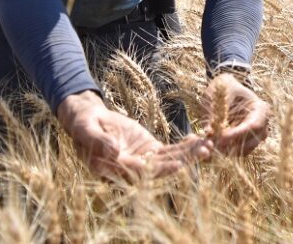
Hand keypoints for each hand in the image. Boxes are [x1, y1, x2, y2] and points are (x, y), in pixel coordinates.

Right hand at [57, 90, 212, 179]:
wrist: (88, 119)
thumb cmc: (83, 124)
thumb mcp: (86, 130)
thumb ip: (98, 141)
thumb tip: (114, 152)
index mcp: (113, 168)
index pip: (140, 173)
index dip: (160, 170)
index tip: (179, 166)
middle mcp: (131, 169)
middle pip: (160, 168)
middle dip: (184, 162)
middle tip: (205, 153)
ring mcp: (142, 160)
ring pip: (168, 159)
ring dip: (189, 154)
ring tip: (209, 145)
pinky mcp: (148, 150)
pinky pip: (169, 151)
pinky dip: (184, 147)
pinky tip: (199, 140)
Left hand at [201, 74, 269, 155]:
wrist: (224, 90)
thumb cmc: (223, 88)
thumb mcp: (217, 95)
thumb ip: (214, 112)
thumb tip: (208, 132)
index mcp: (261, 109)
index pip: (252, 125)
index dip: (237, 134)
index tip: (220, 138)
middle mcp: (262, 125)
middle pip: (250, 142)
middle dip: (230, 146)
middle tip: (211, 147)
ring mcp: (255, 136)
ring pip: (243, 151)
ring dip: (225, 152)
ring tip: (208, 147)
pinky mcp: (245, 143)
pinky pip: (236, 153)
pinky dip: (223, 152)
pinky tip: (210, 148)